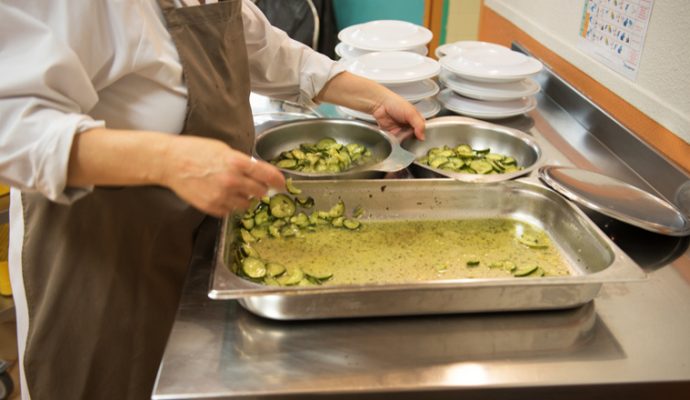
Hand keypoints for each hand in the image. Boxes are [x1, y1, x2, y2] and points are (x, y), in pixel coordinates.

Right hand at [161, 136, 284, 216]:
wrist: (170, 162)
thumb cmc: (195, 151)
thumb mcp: (223, 149)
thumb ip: (241, 161)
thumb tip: (256, 172)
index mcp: (236, 162)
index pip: (267, 175)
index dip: (278, 181)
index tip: (283, 184)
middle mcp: (232, 181)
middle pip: (260, 192)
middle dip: (261, 189)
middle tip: (256, 186)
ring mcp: (222, 196)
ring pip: (247, 205)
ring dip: (246, 198)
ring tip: (235, 190)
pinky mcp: (212, 207)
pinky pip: (230, 211)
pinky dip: (230, 205)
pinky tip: (222, 195)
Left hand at [371, 92, 425, 139]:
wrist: (380, 104)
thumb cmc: (396, 104)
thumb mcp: (411, 113)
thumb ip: (419, 125)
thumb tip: (423, 138)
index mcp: (416, 119)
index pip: (422, 130)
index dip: (421, 135)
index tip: (420, 138)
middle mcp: (409, 126)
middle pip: (413, 137)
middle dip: (410, 138)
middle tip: (407, 135)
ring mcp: (401, 131)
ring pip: (404, 141)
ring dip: (402, 140)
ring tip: (399, 134)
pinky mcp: (392, 135)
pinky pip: (395, 142)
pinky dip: (394, 141)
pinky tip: (394, 137)